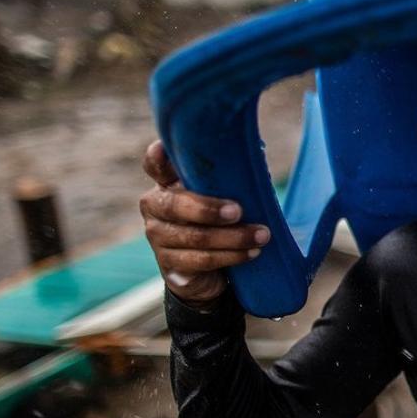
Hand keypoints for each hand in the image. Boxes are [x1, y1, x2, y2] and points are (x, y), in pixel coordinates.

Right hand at [139, 140, 269, 306]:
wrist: (211, 270)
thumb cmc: (221, 221)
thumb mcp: (223, 196)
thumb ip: (228, 179)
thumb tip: (256, 156)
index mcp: (168, 183)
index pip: (155, 165)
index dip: (158, 157)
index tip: (164, 147)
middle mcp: (156, 207)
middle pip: (174, 205)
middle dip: (208, 209)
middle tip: (238, 211)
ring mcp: (159, 238)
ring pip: (194, 237)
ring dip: (232, 238)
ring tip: (261, 235)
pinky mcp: (170, 266)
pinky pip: (201, 261)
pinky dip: (231, 256)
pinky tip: (251, 252)